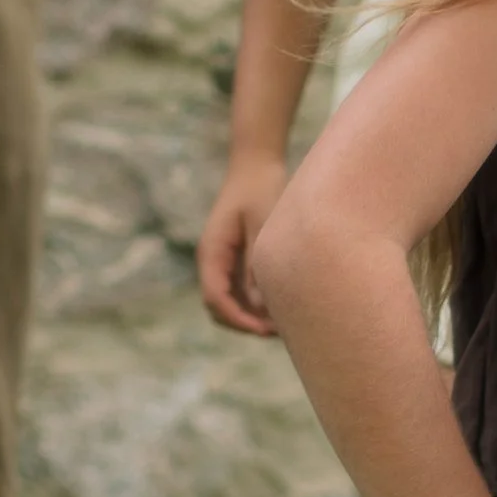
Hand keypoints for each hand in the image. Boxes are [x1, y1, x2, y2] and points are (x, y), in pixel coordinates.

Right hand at [196, 150, 288, 335]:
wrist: (256, 165)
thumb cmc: (261, 188)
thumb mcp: (262, 223)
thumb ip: (258, 262)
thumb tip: (259, 304)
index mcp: (212, 251)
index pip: (215, 297)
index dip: (238, 319)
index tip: (264, 330)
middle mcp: (213, 260)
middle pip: (218, 308)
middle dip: (244, 323)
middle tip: (278, 331)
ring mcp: (224, 261)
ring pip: (230, 303)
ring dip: (251, 317)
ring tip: (284, 323)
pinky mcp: (237, 260)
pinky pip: (241, 292)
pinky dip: (257, 304)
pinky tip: (282, 305)